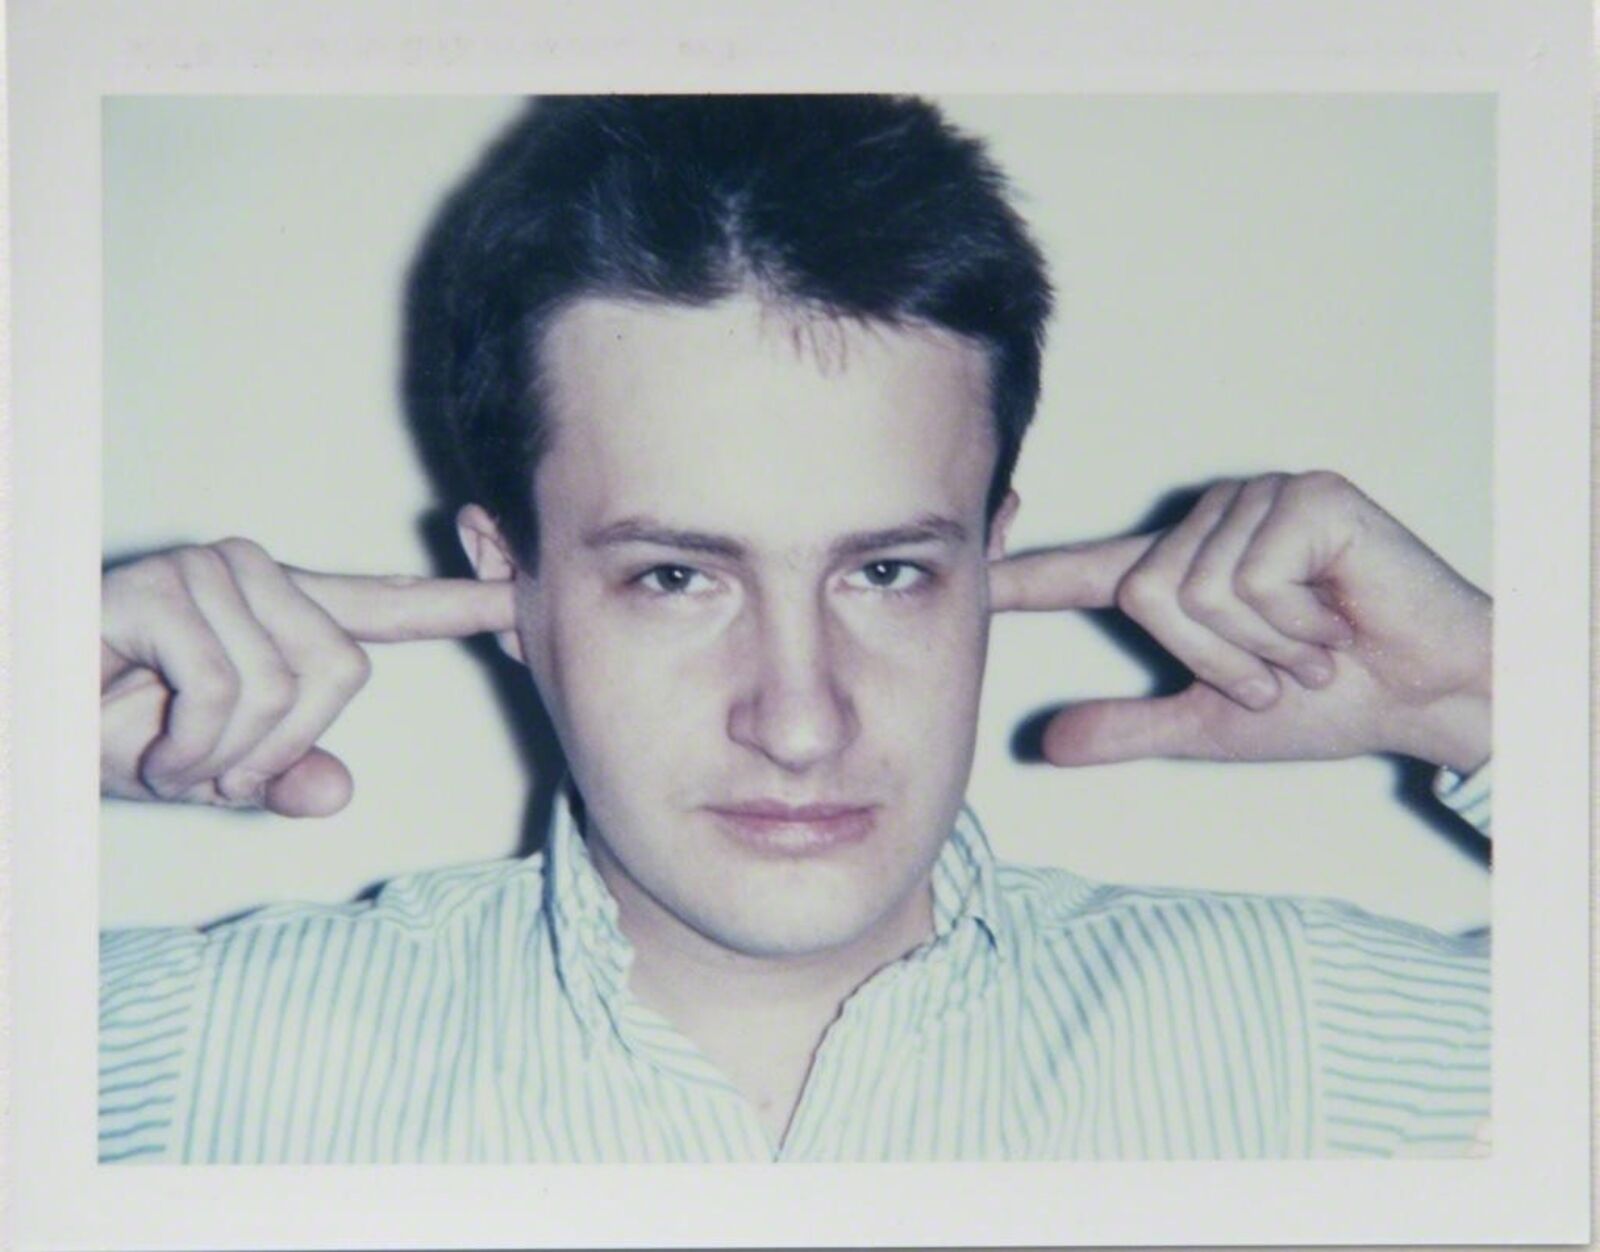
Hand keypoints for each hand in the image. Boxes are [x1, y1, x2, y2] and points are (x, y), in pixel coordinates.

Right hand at [101, 538, 514, 816]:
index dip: (454, 603)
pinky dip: (189, 747)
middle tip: (204, 757)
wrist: (24, 718)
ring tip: (164, 741)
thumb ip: (278, 775)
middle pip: (344, 673)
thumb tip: (337, 793)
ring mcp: (206, 575)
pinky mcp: (161, 589)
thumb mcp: (207, 772)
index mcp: (279, 614)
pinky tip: (144, 736)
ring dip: (223, 752)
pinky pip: (226, 692)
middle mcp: (253, 576)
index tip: (517, 591)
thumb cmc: (101, 732)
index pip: (383, 605)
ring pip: (288, 687)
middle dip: (277, 744)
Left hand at [988, 472, 1491, 772]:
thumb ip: (1129, 726)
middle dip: (1217, 660)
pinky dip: (1292, 627)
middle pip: (1145, 596)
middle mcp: (1210, 521)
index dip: (1019, 577)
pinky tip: (1337, 621)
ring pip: (1192, 591)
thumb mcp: (1211, 720)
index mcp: (1181, 570)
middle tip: (1281, 668)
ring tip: (1312, 645)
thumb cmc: (1332, 700)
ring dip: (1260, 649)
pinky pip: (1249, 580)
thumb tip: (1048, 743)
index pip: (1083, 573)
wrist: (1429, 698)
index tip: (961, 571)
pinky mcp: (1306, 498)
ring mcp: (1257, 502)